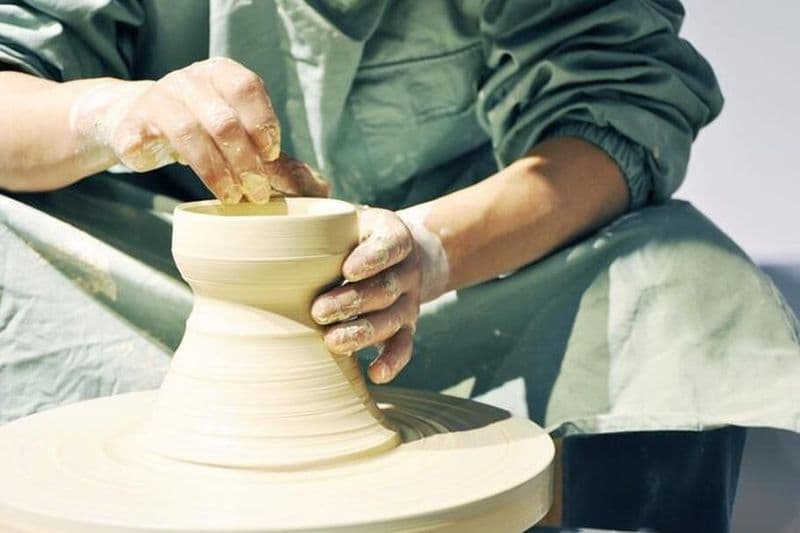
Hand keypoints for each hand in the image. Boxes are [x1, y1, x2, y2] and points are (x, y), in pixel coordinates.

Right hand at [70, 57, 327, 201]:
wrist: (140, 121)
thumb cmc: (203, 130)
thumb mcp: (242, 140)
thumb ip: (277, 162)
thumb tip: (321, 189)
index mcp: (221, 74)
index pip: (246, 87)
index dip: (262, 122)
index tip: (271, 155)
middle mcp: (189, 80)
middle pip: (222, 118)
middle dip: (244, 160)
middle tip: (257, 193)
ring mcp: (158, 99)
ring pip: (189, 132)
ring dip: (215, 171)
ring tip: (231, 197)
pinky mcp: (131, 124)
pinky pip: (144, 141)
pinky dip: (163, 163)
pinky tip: (179, 183)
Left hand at [311, 207, 448, 383]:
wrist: (401, 255)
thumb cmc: (355, 235)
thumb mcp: (344, 215)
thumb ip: (313, 209)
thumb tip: (261, 202)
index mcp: (393, 234)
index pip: (391, 244)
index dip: (372, 258)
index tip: (347, 268)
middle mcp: (407, 268)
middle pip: (387, 286)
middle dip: (353, 301)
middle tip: (318, 311)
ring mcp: (409, 300)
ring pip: (393, 318)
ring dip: (363, 332)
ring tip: (333, 342)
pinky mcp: (407, 326)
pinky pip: (405, 345)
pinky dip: (393, 361)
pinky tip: (375, 373)